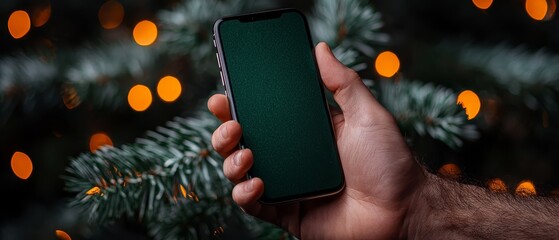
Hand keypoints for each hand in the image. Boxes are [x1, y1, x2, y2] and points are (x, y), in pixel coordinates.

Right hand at [208, 42, 425, 238]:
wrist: (402, 211)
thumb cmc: (390, 163)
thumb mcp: (368, 114)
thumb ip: (343, 83)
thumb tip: (321, 48)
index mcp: (305, 132)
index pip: (264, 116)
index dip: (239, 106)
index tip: (224, 96)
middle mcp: (291, 157)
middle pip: (244, 143)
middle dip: (226, 133)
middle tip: (231, 124)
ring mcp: (287, 185)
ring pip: (241, 173)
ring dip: (232, 162)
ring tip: (246, 154)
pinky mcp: (287, 212)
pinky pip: (254, 205)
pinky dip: (246, 195)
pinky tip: (256, 183)